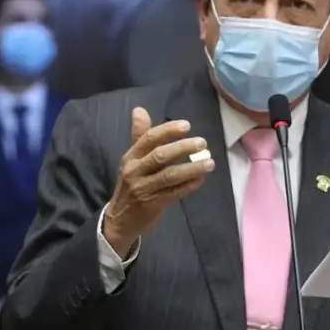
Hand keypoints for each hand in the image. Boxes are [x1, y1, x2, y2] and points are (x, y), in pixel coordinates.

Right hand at [103, 107, 214, 256]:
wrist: (120, 219)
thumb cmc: (131, 183)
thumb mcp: (132, 160)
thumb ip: (140, 136)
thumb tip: (139, 109)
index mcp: (130, 157)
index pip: (148, 139)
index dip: (168, 130)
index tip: (187, 125)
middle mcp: (134, 171)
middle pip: (160, 156)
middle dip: (182, 148)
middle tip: (202, 143)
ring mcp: (143, 188)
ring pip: (169, 175)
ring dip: (191, 168)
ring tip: (210, 163)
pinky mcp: (152, 204)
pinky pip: (174, 192)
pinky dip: (189, 185)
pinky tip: (201, 179)